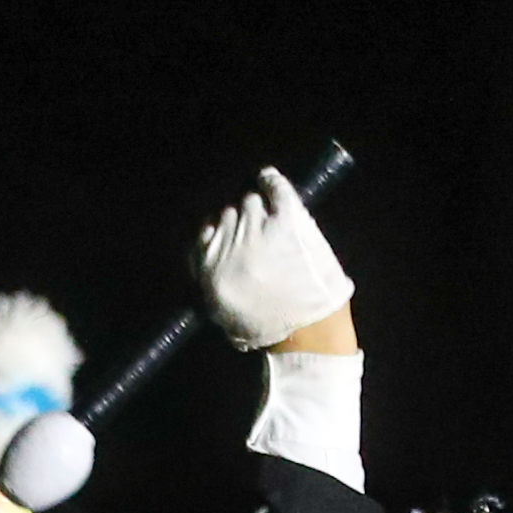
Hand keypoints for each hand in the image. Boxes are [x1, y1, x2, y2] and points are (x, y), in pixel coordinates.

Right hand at [193, 165, 355, 352]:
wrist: (309, 333)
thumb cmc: (271, 330)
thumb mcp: (224, 316)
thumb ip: (209, 285)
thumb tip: (204, 248)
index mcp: (210, 272)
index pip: (203, 237)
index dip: (217, 235)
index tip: (227, 236)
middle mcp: (229, 247)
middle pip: (228, 217)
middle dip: (241, 224)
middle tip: (257, 234)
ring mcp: (258, 231)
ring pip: (250, 202)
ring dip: (259, 209)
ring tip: (270, 219)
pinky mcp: (286, 221)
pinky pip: (275, 190)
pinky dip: (272, 181)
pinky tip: (269, 179)